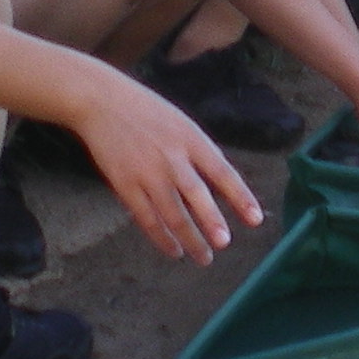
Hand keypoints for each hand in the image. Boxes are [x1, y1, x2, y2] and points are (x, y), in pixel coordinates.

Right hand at [76, 77, 261, 260]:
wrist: (102, 101)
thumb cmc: (147, 113)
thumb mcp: (181, 123)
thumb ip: (199, 153)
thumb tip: (221, 187)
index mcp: (191, 138)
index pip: (222, 171)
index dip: (240, 196)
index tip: (255, 219)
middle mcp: (171, 156)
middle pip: (196, 195)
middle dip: (212, 221)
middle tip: (224, 243)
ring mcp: (146, 172)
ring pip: (172, 213)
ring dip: (189, 239)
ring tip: (204, 257)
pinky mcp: (125, 184)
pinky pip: (147, 218)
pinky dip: (162, 238)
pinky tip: (174, 250)